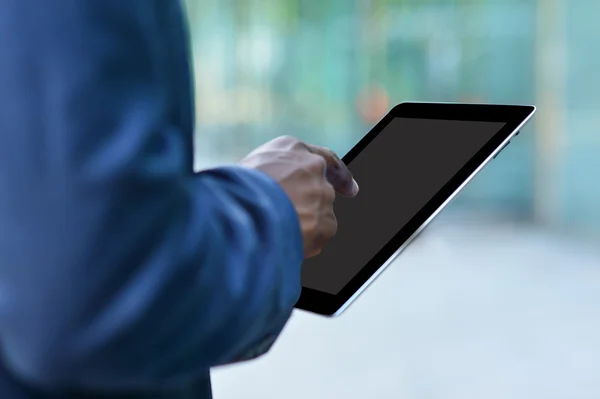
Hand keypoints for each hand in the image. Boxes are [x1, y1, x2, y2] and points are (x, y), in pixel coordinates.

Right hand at [239, 136, 358, 257]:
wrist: (241, 212)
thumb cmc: (233, 191)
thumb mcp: (245, 171)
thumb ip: (270, 176)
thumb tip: (274, 191)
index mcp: (291, 148)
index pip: (322, 157)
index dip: (337, 174)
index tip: (350, 188)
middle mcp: (312, 166)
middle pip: (319, 189)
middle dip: (310, 206)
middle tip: (293, 220)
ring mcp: (322, 194)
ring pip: (318, 214)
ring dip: (304, 225)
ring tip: (274, 232)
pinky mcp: (326, 221)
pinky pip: (319, 235)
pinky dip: (307, 242)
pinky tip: (285, 243)